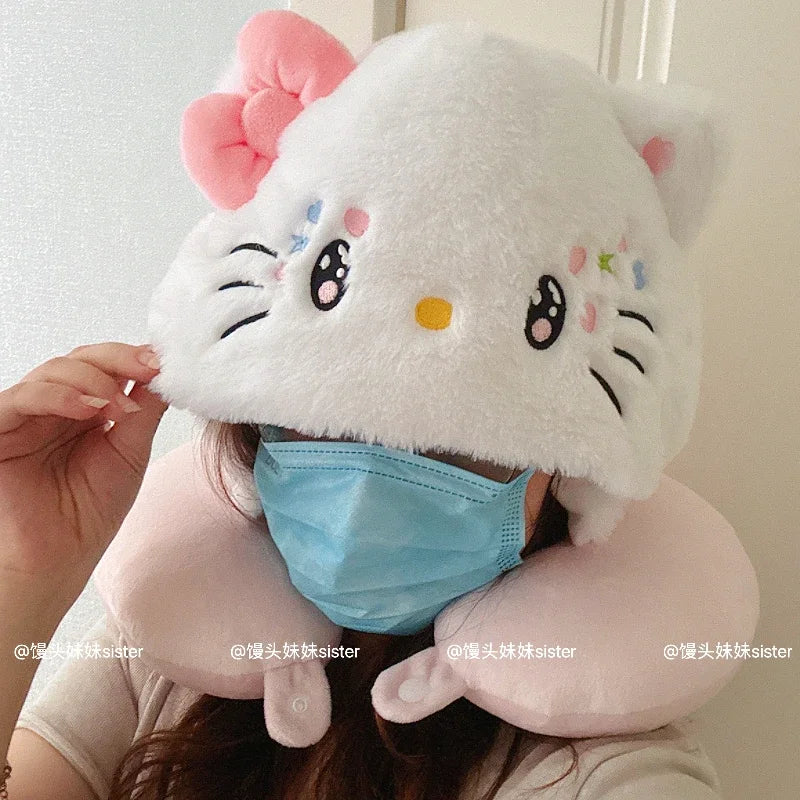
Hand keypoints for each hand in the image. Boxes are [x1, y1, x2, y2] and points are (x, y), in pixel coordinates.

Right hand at [0, 343, 166, 614]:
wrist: (57, 562)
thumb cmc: (89, 514)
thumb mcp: (131, 453)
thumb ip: (144, 410)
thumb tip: (164, 371)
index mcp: (87, 411)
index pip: (107, 366)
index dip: (134, 358)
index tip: (163, 362)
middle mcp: (55, 408)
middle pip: (81, 359)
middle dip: (119, 360)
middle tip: (149, 370)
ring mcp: (27, 417)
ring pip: (54, 370)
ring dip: (94, 379)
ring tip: (120, 406)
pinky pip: (20, 398)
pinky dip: (57, 395)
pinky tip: (88, 408)